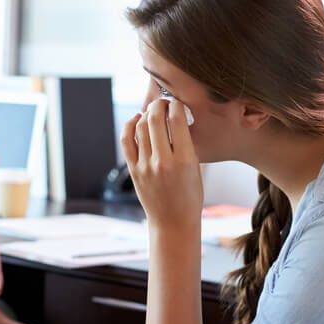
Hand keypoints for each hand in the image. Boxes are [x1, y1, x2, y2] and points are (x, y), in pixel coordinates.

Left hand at [120, 97, 202, 231]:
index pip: (177, 121)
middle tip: (163, 101)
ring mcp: (146, 166)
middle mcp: (163, 162)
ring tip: (152, 110)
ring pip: (140, 127)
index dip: (176, 105)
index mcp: (185, 161)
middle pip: (155, 119)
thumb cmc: (190, 196)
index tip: (177, 102)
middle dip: (159, 104)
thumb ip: (186, 144)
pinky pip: (127, 141)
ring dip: (146, 114)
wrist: (173, 222)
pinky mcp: (134, 170)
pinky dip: (130, 126)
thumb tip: (176, 118)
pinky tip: (136, 119)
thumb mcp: (197, 169)